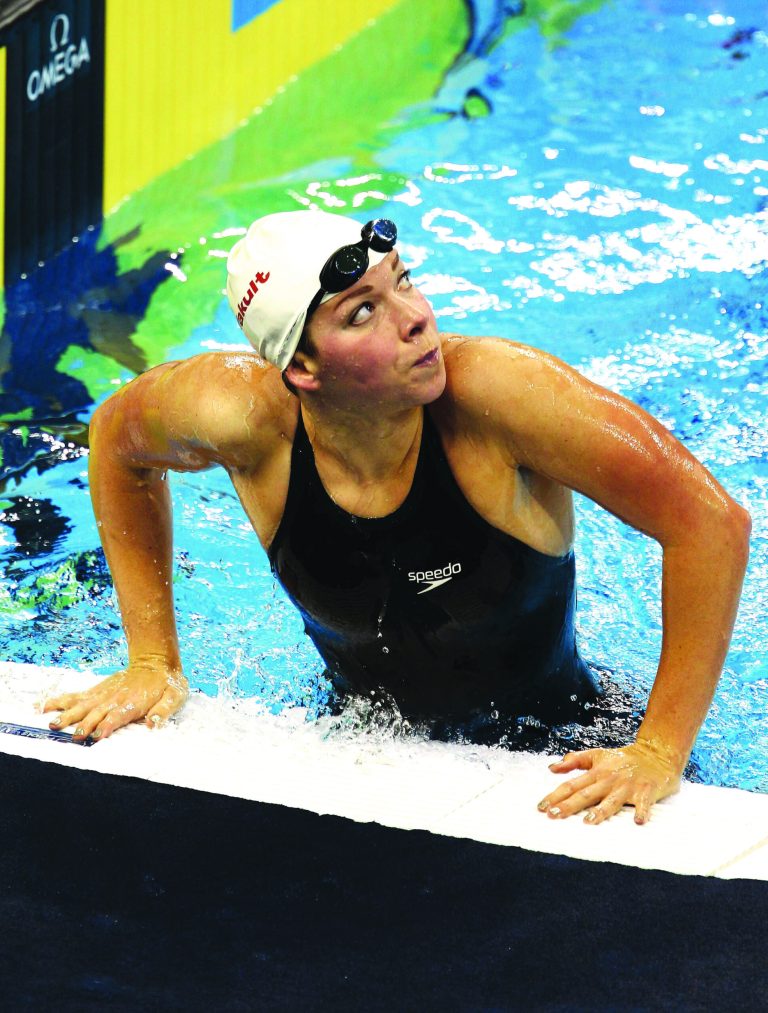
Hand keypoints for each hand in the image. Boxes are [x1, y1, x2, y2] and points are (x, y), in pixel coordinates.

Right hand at [42, 661, 188, 741]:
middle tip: (72, 736)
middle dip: (84, 725)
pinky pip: (77, 696)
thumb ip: (164, 710)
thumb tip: (153, 724)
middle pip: (96, 713)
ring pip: (82, 705)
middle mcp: (114, 699)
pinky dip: (61, 701)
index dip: (107, 726)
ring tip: (53, 724)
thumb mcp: (175, 695)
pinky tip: (46, 706)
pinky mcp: (98, 690)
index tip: (96, 737)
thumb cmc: (167, 683)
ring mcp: (104, 694)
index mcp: (132, 703)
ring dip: (67, 715)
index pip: (116, 717)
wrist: (156, 662)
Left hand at [537, 739, 682, 825]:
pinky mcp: (647, 791)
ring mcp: (628, 786)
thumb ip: (574, 760)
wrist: (655, 753)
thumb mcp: (597, 755)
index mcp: (596, 773)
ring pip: (612, 800)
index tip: (541, 807)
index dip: (555, 796)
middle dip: (569, 805)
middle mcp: (609, 780)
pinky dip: (642, 812)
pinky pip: (644, 804)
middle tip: (554, 816)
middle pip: (586, 794)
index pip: (571, 785)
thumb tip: (551, 768)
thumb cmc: (623, 758)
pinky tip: (638, 821)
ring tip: (589, 821)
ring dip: (601, 811)